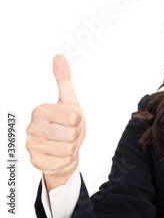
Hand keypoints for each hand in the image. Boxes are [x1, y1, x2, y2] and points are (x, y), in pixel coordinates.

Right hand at [26, 54, 85, 190]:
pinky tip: (60, 155)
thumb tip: (59, 56)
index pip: (73, 116)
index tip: (70, 121)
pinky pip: (64, 161)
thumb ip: (64, 80)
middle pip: (72, 132)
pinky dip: (68, 159)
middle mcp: (32, 127)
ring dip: (72, 147)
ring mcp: (32, 145)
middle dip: (76, 135)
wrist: (62, 152)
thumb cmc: (67, 126)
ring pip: (69, 148)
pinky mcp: (36, 161)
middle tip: (68, 134)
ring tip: (64, 144)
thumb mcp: (70, 102)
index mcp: (40, 110)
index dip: (77, 120)